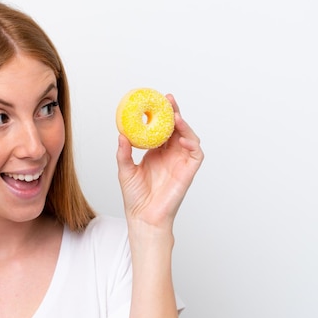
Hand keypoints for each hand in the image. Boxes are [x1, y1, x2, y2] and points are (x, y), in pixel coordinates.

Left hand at [116, 94, 203, 228]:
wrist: (143, 216)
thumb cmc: (135, 196)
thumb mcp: (125, 170)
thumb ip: (124, 153)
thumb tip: (121, 135)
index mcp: (156, 152)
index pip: (162, 129)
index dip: (161, 115)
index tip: (156, 101)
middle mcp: (170, 154)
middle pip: (177, 129)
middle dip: (175, 113)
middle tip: (168, 100)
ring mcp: (180, 162)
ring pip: (189, 137)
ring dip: (184, 125)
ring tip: (176, 116)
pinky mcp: (188, 172)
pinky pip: (195, 154)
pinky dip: (193, 143)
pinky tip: (184, 138)